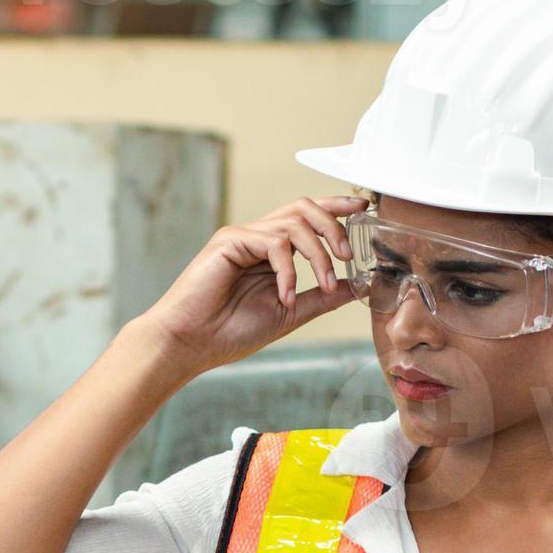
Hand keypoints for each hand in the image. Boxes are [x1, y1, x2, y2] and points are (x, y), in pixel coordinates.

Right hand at [136, 196, 366, 373]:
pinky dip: (289, 270)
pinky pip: (274, 242)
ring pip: (294, 222)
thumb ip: (321, 297)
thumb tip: (356, 286)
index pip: (307, 218)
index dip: (335, 209)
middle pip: (304, 208)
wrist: (190, 345)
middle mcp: (257, 238)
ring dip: (319, 253)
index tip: (362, 209)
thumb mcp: (289, 314)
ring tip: (326, 283)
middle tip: (348, 255)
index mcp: (270, 252)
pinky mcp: (229, 241)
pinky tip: (285, 295)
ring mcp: (242, 237)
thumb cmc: (229, 333)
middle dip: (334, 226)